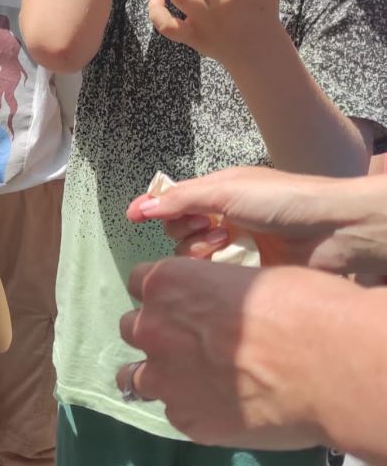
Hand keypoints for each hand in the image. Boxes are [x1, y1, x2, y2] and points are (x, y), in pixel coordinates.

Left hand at [117, 257, 338, 448]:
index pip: (141, 282)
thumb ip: (217, 295)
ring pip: (136, 377)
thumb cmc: (304, 307)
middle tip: (196, 343)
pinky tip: (226, 408)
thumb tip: (221, 306)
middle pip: (133, 329)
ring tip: (197, 382)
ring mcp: (165, 380)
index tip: (187, 303)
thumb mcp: (252, 279)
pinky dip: (193, 408)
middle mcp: (153, 330)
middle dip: (159, 333)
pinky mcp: (186, 422)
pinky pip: (176, 413)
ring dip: (162, 375)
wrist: (329, 367)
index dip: (167, 294)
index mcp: (167, 284)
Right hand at [125, 166, 386, 275]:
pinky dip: (211, 269)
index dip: (155, 207)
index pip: (177, 198)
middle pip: (181, 227)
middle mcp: (226, 216)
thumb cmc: (281, 200)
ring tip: (222, 243)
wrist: (332, 230)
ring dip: (198, 248)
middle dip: (183, 227)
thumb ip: (181, 200)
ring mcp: (238, 245)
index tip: (132, 219)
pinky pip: (213, 274)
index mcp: (222, 190)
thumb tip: (139, 208)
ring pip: (194, 253)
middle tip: (204, 227)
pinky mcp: (247, 272)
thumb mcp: (226, 191)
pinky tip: (224, 264)